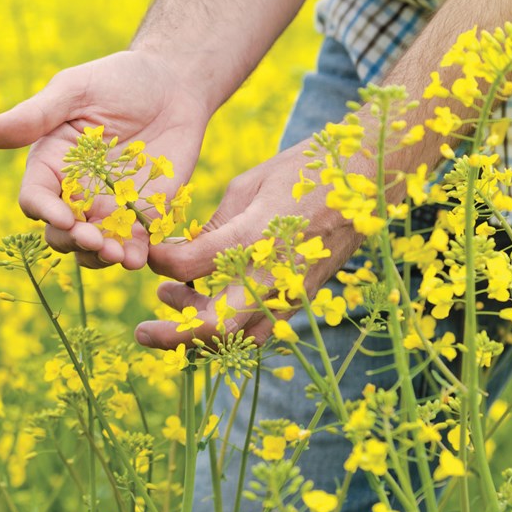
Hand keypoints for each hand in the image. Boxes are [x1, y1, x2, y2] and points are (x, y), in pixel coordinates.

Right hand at [0, 50, 210, 268]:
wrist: (173, 83)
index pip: (36, 198)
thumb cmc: (118, 80)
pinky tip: (138, 257)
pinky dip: (134, 256)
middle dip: (74, 241)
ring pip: (93, 248)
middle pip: (60, 232)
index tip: (64, 217)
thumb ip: (36, 115)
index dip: (45, 211)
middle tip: (94, 239)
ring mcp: (109, 208)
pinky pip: (134, 245)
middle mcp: (75, 193)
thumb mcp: (75, 90)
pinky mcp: (143, 215)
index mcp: (50, 164)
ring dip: (100, 257)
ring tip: (117, 255)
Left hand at [136, 142, 362, 348]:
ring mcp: (292, 293)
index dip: (159, 262)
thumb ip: (214, 227)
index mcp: (254, 234)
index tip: (149, 253)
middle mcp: (273, 273)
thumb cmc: (305, 172)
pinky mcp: (303, 300)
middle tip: (141, 330)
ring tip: (175, 303)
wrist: (369, 180)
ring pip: (238, 339)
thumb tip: (181, 253)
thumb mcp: (249, 186)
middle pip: (214, 326)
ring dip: (200, 334)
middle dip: (171, 335)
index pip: (189, 265)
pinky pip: (262, 332)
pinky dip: (231, 332)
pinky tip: (210, 307)